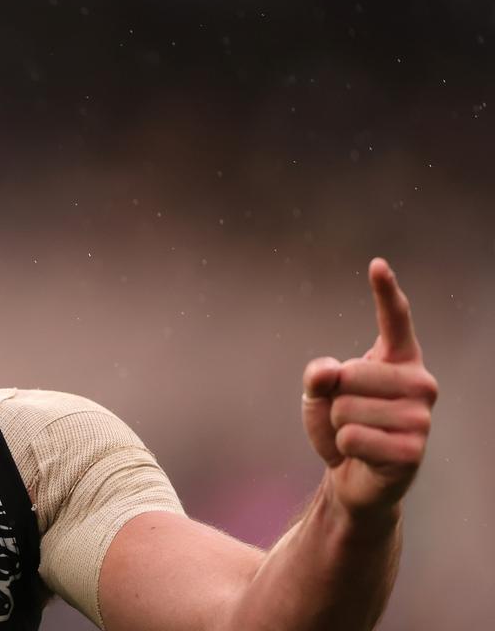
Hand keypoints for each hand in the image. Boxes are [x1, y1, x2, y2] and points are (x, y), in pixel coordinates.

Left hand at [301, 258, 437, 518]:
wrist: (354, 476)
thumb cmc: (342, 425)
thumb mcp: (320, 395)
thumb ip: (319, 376)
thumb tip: (328, 372)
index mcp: (400, 361)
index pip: (395, 321)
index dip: (386, 292)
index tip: (376, 264)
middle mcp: (420, 384)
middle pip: (351, 374)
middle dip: (334, 398)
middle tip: (349, 416)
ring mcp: (421, 418)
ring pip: (347, 408)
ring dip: (338, 425)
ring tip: (356, 436)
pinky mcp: (412, 450)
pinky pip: (351, 437)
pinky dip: (343, 447)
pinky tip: (363, 455)